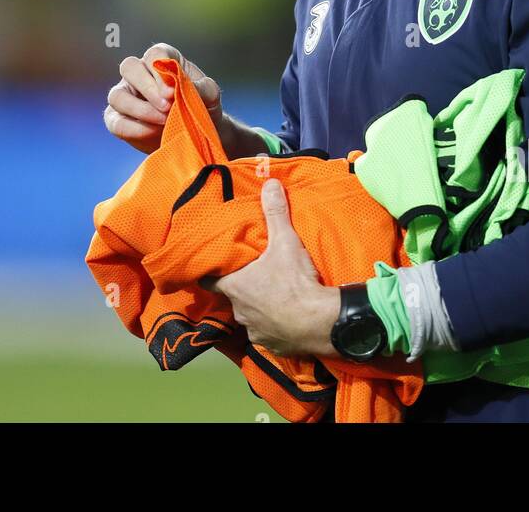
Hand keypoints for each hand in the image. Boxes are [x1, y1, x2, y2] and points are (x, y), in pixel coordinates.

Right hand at [103, 42, 222, 153]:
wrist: (197, 132)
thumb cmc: (202, 105)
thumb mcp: (210, 95)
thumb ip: (201, 88)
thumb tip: (181, 88)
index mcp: (162, 59)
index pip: (154, 54)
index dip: (159, 70)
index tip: (171, 91)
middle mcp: (140, 73)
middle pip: (129, 67)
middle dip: (147, 88)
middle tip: (167, 106)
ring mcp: (126, 95)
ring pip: (117, 96)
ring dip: (139, 110)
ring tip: (163, 121)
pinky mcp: (119, 119)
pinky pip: (116, 122)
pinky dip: (133, 129)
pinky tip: (153, 132)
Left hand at [204, 178, 340, 357]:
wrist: (320, 323)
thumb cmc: (295, 282)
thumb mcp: (285, 242)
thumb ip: (275, 213)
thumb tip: (270, 182)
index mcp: (235, 287)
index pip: (209, 280)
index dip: (210, 273)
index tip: (214, 266)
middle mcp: (238, 311)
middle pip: (232, 297)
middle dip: (241, 288)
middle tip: (252, 275)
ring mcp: (254, 331)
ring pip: (250, 316)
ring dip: (258, 308)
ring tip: (271, 296)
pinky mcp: (271, 345)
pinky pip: (267, 333)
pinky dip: (273, 325)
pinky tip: (284, 317)